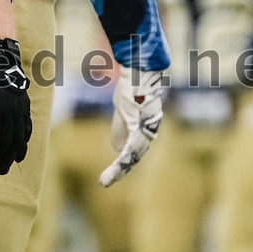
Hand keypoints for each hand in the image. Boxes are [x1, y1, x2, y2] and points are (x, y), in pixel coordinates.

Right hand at [99, 66, 163, 186]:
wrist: (140, 69)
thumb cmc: (131, 86)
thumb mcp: (122, 109)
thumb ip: (120, 127)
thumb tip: (116, 149)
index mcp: (144, 129)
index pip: (134, 151)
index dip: (123, 163)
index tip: (110, 174)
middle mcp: (149, 130)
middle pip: (134, 155)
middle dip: (119, 169)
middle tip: (104, 182)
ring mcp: (147, 127)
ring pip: (133, 153)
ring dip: (119, 167)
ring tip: (106, 179)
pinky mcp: (141, 123)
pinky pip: (132, 144)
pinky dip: (123, 155)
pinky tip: (116, 161)